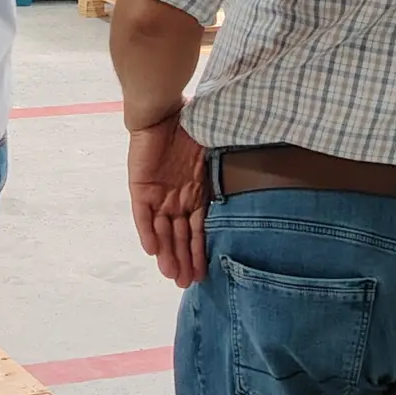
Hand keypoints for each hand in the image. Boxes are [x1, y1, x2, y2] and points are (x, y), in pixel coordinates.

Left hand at [127, 117, 209, 289]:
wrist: (164, 110)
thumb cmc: (193, 126)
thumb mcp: (214, 156)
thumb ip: (226, 174)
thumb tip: (255, 183)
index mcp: (195, 192)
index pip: (197, 229)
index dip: (199, 251)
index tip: (203, 273)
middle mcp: (176, 198)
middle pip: (179, 236)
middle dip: (183, 260)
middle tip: (186, 284)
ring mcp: (158, 194)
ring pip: (162, 231)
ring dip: (167, 253)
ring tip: (173, 275)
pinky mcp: (140, 187)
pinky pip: (142, 215)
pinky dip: (147, 232)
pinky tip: (153, 251)